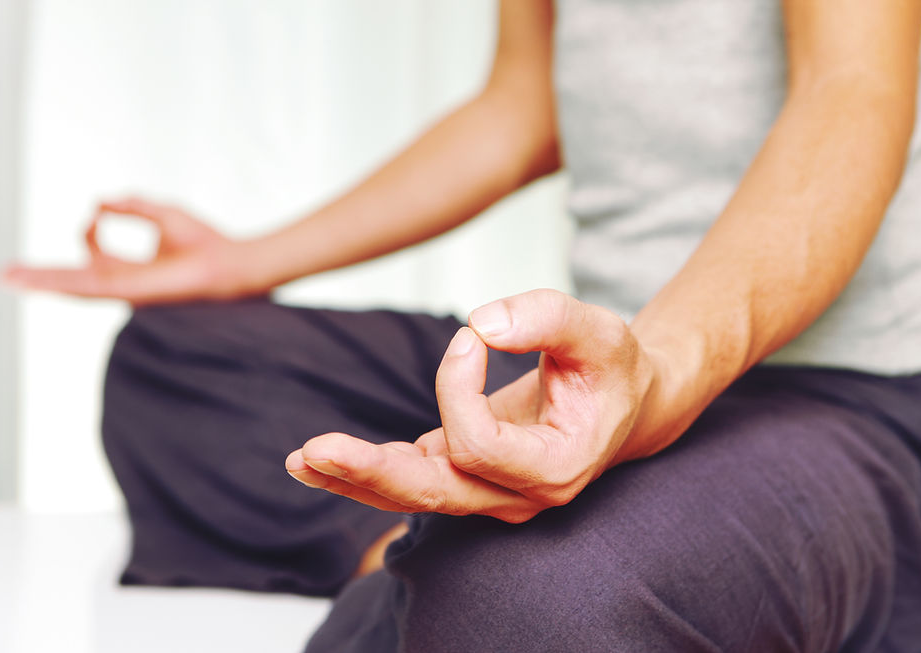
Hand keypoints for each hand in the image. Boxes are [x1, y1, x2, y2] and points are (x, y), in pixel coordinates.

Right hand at [1, 197, 257, 304]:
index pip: (95, 254)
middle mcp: (125, 282)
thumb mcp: (162, 214)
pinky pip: (89, 288)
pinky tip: (36, 282)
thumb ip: (131, 206)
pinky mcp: (130, 292)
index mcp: (131, 267)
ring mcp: (125, 290)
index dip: (89, 234)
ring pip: (73, 286)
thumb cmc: (205, 242)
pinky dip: (62, 284)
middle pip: (73, 279)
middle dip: (41, 276)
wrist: (228, 263)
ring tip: (8, 278)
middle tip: (7, 273)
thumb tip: (100, 200)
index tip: (95, 215)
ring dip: (41, 282)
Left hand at [286, 289, 675, 522]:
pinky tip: (319, 461)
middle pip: (433, 493)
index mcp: (555, 469)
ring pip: (413, 495)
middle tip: (313, 450)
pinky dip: (365, 470)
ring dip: (355, 476)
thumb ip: (549, 317)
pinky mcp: (464, 474)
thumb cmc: (611, 370)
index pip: (479, 445)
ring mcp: (488, 492)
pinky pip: (410, 479)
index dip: (455, 387)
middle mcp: (518, 495)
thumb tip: (484, 322)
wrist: (620, 403)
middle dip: (371, 471)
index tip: (468, 335)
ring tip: (299, 460)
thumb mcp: (600, 332)